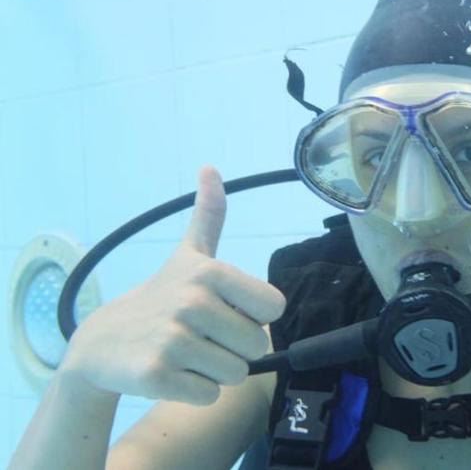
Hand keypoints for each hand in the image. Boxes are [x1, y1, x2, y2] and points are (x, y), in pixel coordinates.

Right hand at [60, 166, 285, 405]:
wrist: (101, 342)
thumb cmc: (160, 296)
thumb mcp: (188, 254)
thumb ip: (209, 215)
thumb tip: (211, 168)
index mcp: (210, 272)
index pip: (274, 308)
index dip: (254, 315)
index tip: (227, 310)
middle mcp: (192, 302)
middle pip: (257, 346)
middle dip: (235, 348)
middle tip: (202, 336)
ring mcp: (173, 340)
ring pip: (235, 374)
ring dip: (216, 371)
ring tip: (186, 353)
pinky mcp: (156, 376)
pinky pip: (209, 396)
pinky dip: (194, 391)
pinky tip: (171, 372)